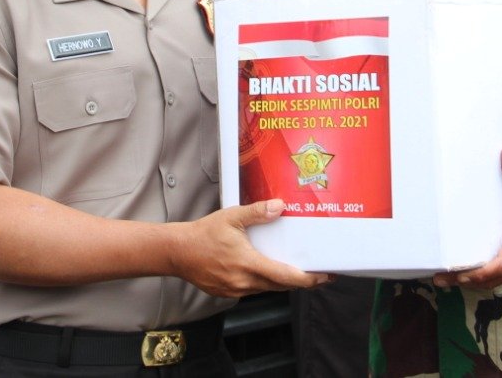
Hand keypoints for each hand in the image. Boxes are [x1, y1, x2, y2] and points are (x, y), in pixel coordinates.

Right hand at [173, 199, 329, 297]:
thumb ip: (258, 212)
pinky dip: (263, 282)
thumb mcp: (232, 217)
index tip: (324, 277)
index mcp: (249, 264)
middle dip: (300, 281)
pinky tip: (264, 270)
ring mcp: (236, 291)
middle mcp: (244, 282)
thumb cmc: (203, 234)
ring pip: (267, 289)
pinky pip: (252, 290)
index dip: (308, 279)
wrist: (177, 252)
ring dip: (281, 281)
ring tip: (293, 269)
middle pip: (281, 286)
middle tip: (317, 273)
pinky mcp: (228, 293)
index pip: (286, 277)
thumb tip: (280, 207)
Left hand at [435, 147, 501, 291]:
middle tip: (440, 278)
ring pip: (498, 285)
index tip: (457, 274)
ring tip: (449, 280)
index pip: (500, 267)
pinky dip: (490, 282)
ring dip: (476, 284)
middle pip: (492, 281)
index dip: (478, 274)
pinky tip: (472, 279)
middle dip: (466, 281)